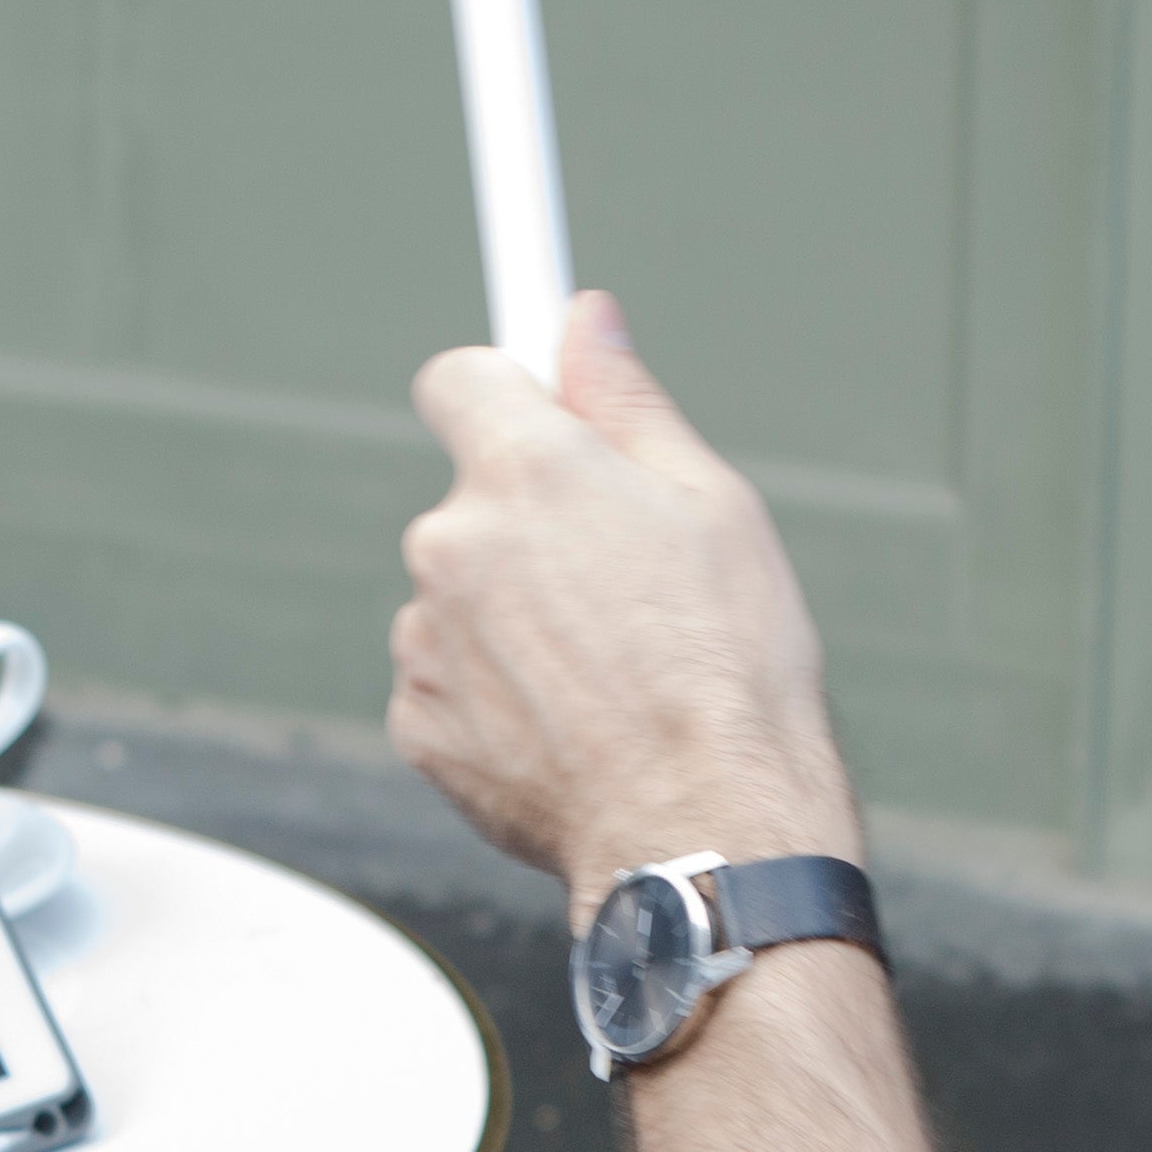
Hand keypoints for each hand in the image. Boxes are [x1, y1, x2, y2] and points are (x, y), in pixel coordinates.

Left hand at [391, 293, 862, 897]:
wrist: (706, 834)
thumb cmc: (734, 674)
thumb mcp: (714, 506)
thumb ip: (627, 402)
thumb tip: (585, 318)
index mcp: (528, 467)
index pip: (460, 378)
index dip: (506, 397)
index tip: (537, 418)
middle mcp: (454, 541)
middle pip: (473, 503)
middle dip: (532, 532)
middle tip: (623, 591)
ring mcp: (425, 639)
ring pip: (462, 601)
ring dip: (513, 623)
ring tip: (607, 680)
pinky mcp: (417, 726)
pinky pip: (448, 685)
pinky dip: (496, 701)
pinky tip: (571, 731)